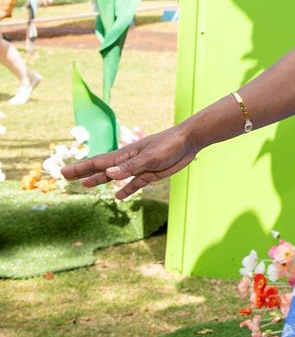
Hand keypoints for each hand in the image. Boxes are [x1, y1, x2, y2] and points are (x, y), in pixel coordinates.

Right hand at [61, 126, 198, 198]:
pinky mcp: (150, 173)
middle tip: (65, 175)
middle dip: (83, 173)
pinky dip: (125, 190)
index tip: (63, 172)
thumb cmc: (170, 145)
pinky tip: (118, 196)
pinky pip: (134, 184)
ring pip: (115, 177)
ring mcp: (139, 168)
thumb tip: (109, 175)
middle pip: (101, 169)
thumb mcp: (151, 157)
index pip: (98, 163)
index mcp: (125, 155)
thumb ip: (131, 167)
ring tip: (85, 185)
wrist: (189, 141)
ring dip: (99, 180)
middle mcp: (128, 161)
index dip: (80, 168)